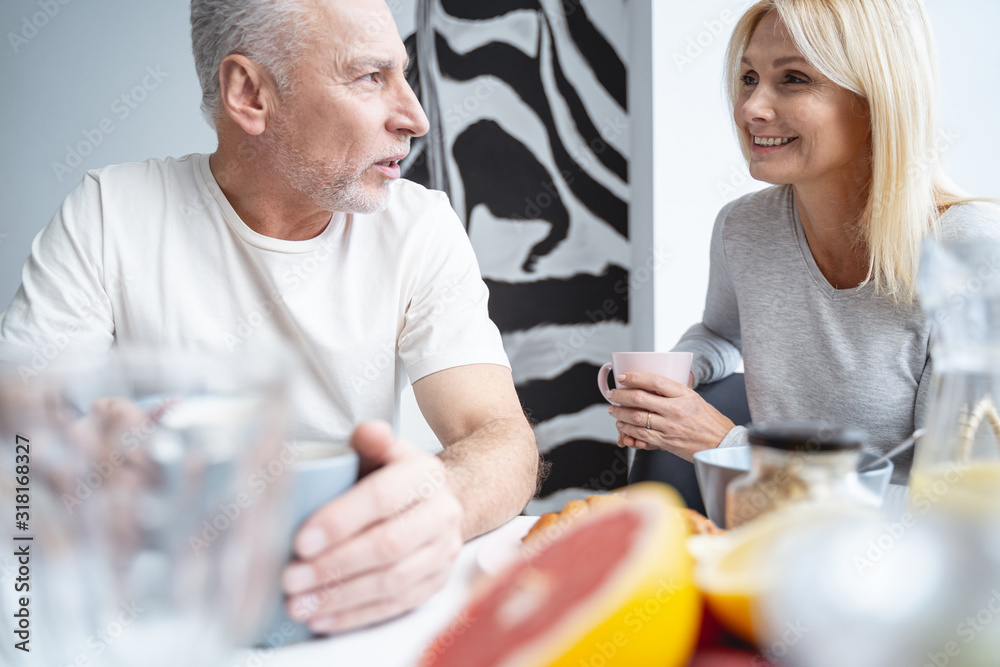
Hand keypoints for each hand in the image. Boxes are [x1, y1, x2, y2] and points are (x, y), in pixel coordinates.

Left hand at [281, 421, 463, 633]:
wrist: (438, 502)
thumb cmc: (395, 477)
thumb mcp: (382, 451)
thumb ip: (371, 440)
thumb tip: (366, 433)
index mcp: (425, 475)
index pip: (383, 498)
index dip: (341, 521)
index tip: (301, 540)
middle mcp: (442, 513)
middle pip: (387, 545)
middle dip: (334, 565)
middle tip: (290, 577)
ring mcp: (443, 552)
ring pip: (392, 581)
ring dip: (340, 596)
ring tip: (299, 602)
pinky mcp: (436, 583)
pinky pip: (396, 605)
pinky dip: (356, 615)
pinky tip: (323, 618)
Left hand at [608, 372, 734, 460]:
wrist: (722, 444)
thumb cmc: (710, 421)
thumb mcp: (694, 398)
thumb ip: (675, 391)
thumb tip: (655, 382)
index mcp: (683, 394)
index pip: (654, 381)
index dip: (635, 377)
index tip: (623, 377)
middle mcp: (676, 409)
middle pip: (640, 398)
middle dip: (621, 395)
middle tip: (613, 394)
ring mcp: (670, 426)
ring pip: (637, 417)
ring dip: (620, 413)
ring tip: (614, 410)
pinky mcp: (666, 442)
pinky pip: (642, 434)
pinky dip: (629, 429)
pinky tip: (623, 426)